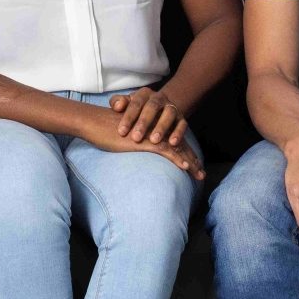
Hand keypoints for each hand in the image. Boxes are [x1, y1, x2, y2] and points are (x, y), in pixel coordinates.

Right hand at [80, 103, 203, 179]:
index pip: (172, 142)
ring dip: (190, 163)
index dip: (184, 154)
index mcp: (152, 129)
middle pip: (179, 146)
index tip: (193, 166)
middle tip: (202, 174)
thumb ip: (133, 142)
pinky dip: (177, 159)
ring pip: (177, 149)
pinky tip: (185, 167)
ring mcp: (151, 135)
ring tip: (199, 175)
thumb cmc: (106, 130)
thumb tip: (135, 151)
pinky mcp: (146, 141)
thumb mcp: (124, 137)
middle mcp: (155, 130)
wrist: (96, 123)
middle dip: (191, 161)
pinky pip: (166, 150)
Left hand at [109, 87, 188, 148]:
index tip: (121, 132)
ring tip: (154, 141)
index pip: (135, 103)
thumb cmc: (136, 110)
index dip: (128, 117)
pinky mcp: (181, 118)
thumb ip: (118, 102)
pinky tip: (172, 143)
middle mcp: (159, 98)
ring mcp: (171, 107)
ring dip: (162, 127)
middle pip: (152, 107)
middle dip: (144, 122)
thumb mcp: (126, 104)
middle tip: (136, 138)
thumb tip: (117, 106)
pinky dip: (178, 133)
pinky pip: (182, 124)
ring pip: (169, 114)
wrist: (160, 108)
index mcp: (144, 94)